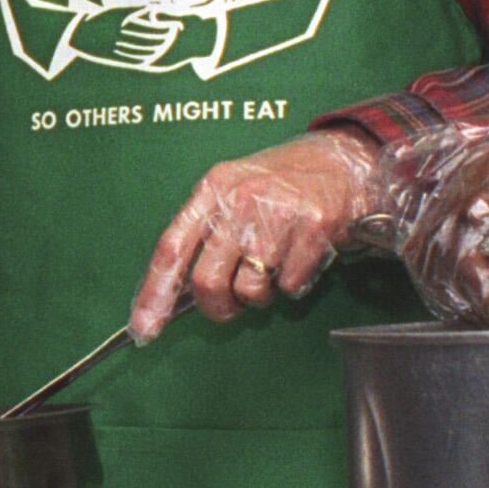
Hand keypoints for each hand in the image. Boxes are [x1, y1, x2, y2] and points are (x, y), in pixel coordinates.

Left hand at [130, 131, 389, 340]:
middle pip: (207, 280)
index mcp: (213, 190)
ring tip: (275, 266)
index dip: (154, 293)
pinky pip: (291, 286)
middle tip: (231, 304)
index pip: (171, 248)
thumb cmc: (283, 183)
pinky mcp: (313, 228)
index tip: (144, 329)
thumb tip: (178, 291)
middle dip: (217, 306)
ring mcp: (277, 213)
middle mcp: (240, 199)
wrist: (344, 158)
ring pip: (251, 290)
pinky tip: (302, 257)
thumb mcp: (235, 189)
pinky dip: (295, 283)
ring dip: (262, 293)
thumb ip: (208, 231)